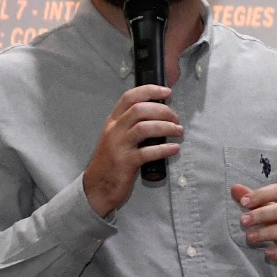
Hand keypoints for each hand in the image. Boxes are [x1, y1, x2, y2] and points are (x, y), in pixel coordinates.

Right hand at [83, 85, 182, 217]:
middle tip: (176, 118)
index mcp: (113, 121)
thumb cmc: (113, 160)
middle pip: (139, 110)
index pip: (129, 97)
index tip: (166, 91)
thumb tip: (160, 113)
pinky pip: (148, 152)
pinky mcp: (125, 163)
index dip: (149, 90)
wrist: (97, 186)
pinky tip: (175, 148)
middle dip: (162, 110)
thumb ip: (133, 124)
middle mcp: (114, 130)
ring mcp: (119, 146)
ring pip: (144, 128)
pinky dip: (164, 149)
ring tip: (178, 131)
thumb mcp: (118, 137)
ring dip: (166, 127)